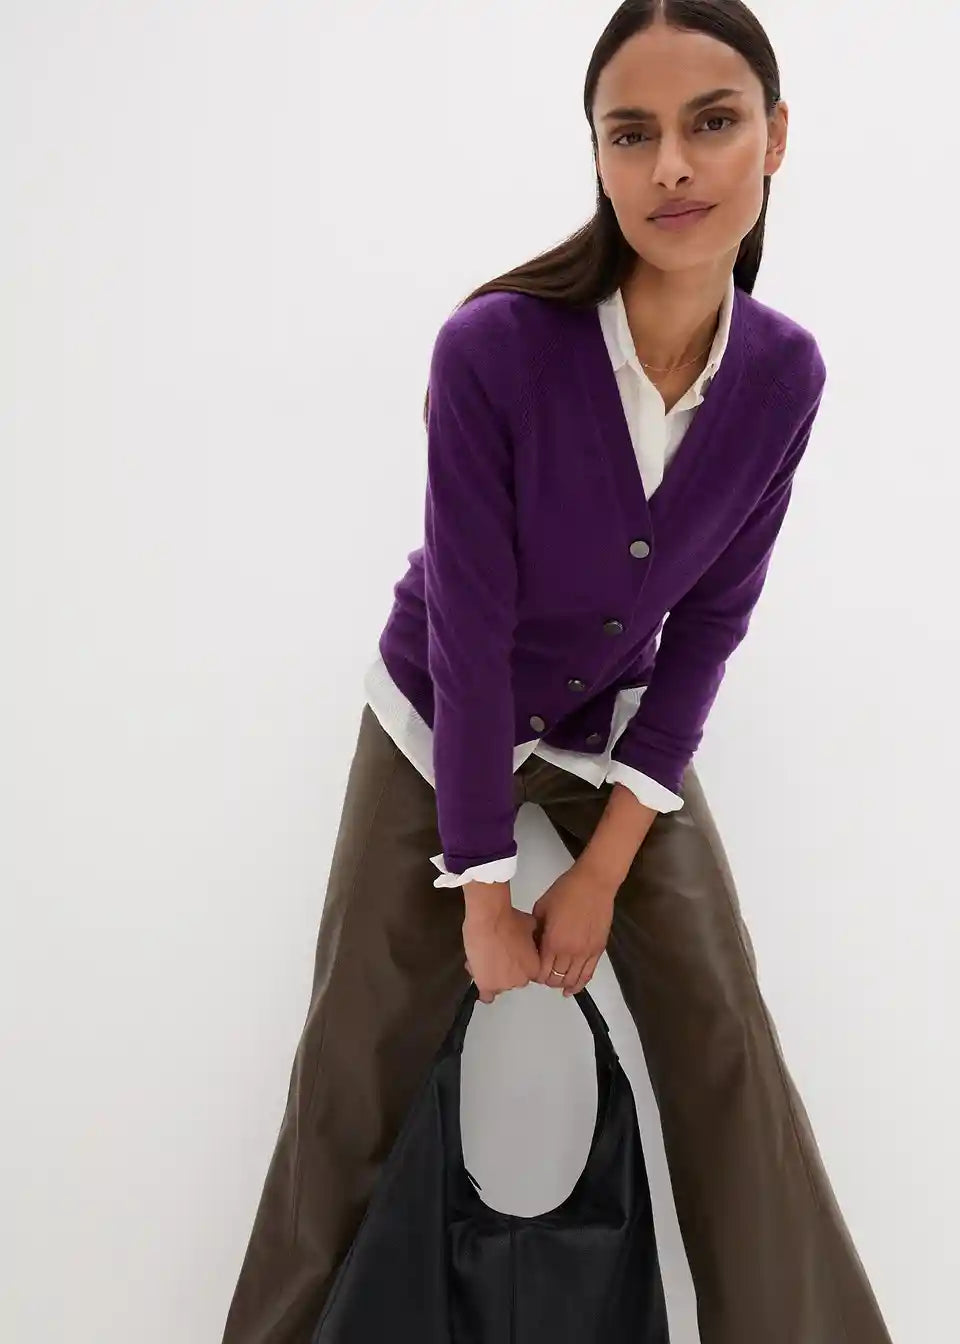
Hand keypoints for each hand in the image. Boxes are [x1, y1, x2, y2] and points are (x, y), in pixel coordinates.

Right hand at [462, 886, 540, 1003]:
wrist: (490, 919)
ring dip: (493, 974)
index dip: (518, 962)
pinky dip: (484, 989)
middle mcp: (522, 979)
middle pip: (513, 979)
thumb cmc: (508, 920)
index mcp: (535, 967)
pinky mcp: (486, 985)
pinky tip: (481, 979)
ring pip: (498, 984)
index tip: (511, 955)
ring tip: (484, 957)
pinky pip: (486, 995)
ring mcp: (504, 985)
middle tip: (497, 953)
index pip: (528, 972)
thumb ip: (532, 935)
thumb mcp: (529, 924)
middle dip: (506, 968)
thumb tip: (530, 933)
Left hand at [530, 861, 617, 995]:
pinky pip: (588, 974)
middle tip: (544, 974)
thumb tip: (535, 944)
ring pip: (573, 980)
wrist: (594, 883)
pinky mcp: (598, 950)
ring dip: (563, 984)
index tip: (533, 971)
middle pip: (556, 979)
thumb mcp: (541, 908)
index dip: (536, 975)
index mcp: (553, 942)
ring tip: (557, 982)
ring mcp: (586, 953)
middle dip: (548, 980)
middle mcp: (569, 952)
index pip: (542, 971)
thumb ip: (537, 930)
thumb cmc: (566, 891)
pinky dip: (580, 984)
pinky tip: (572, 989)